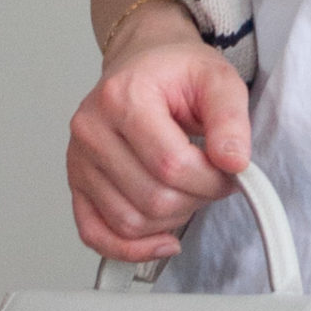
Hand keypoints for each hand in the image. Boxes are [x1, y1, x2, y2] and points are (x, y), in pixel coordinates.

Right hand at [67, 0, 251, 262]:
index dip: (211, 180)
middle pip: (151, 198)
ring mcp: (78, 159)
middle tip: (212, 181)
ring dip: (171, 220)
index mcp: (123, 98)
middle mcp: (91, 130)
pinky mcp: (77, 182)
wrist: (143, 62)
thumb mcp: (218, 79)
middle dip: (196, 199)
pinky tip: (162, 239)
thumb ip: (231, 119)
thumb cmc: (178, 72)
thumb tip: (234, 162)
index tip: (230, 172)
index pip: (171, 165)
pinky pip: (94, 233)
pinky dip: (129, 248)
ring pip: (129, 221)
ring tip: (188, 191)